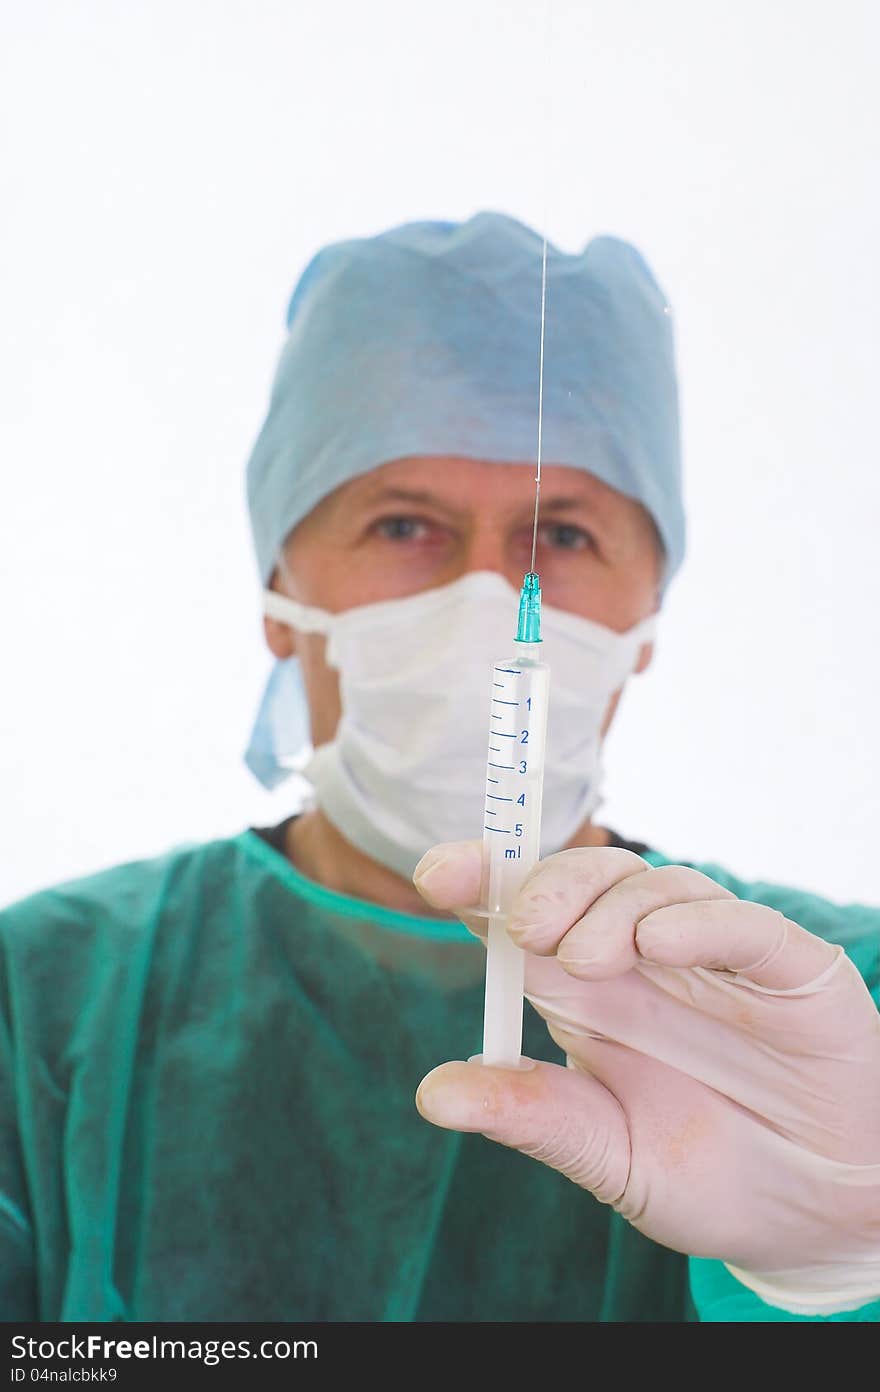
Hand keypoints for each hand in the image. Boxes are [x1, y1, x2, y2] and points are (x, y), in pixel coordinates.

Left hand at [414, 842, 879, 1313]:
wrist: (814, 1218)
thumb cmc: (703, 1175)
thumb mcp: (606, 1155)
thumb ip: (532, 1116)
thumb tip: (432, 1094)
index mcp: (585, 991)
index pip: (522, 912)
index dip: (480, 881)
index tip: (435, 876)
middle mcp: (643, 957)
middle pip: (584, 880)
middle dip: (545, 887)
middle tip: (526, 931)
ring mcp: (714, 954)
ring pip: (656, 884)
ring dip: (611, 908)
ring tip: (588, 960)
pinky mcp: (787, 967)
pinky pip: (741, 924)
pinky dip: (698, 922)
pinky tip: (660, 943)